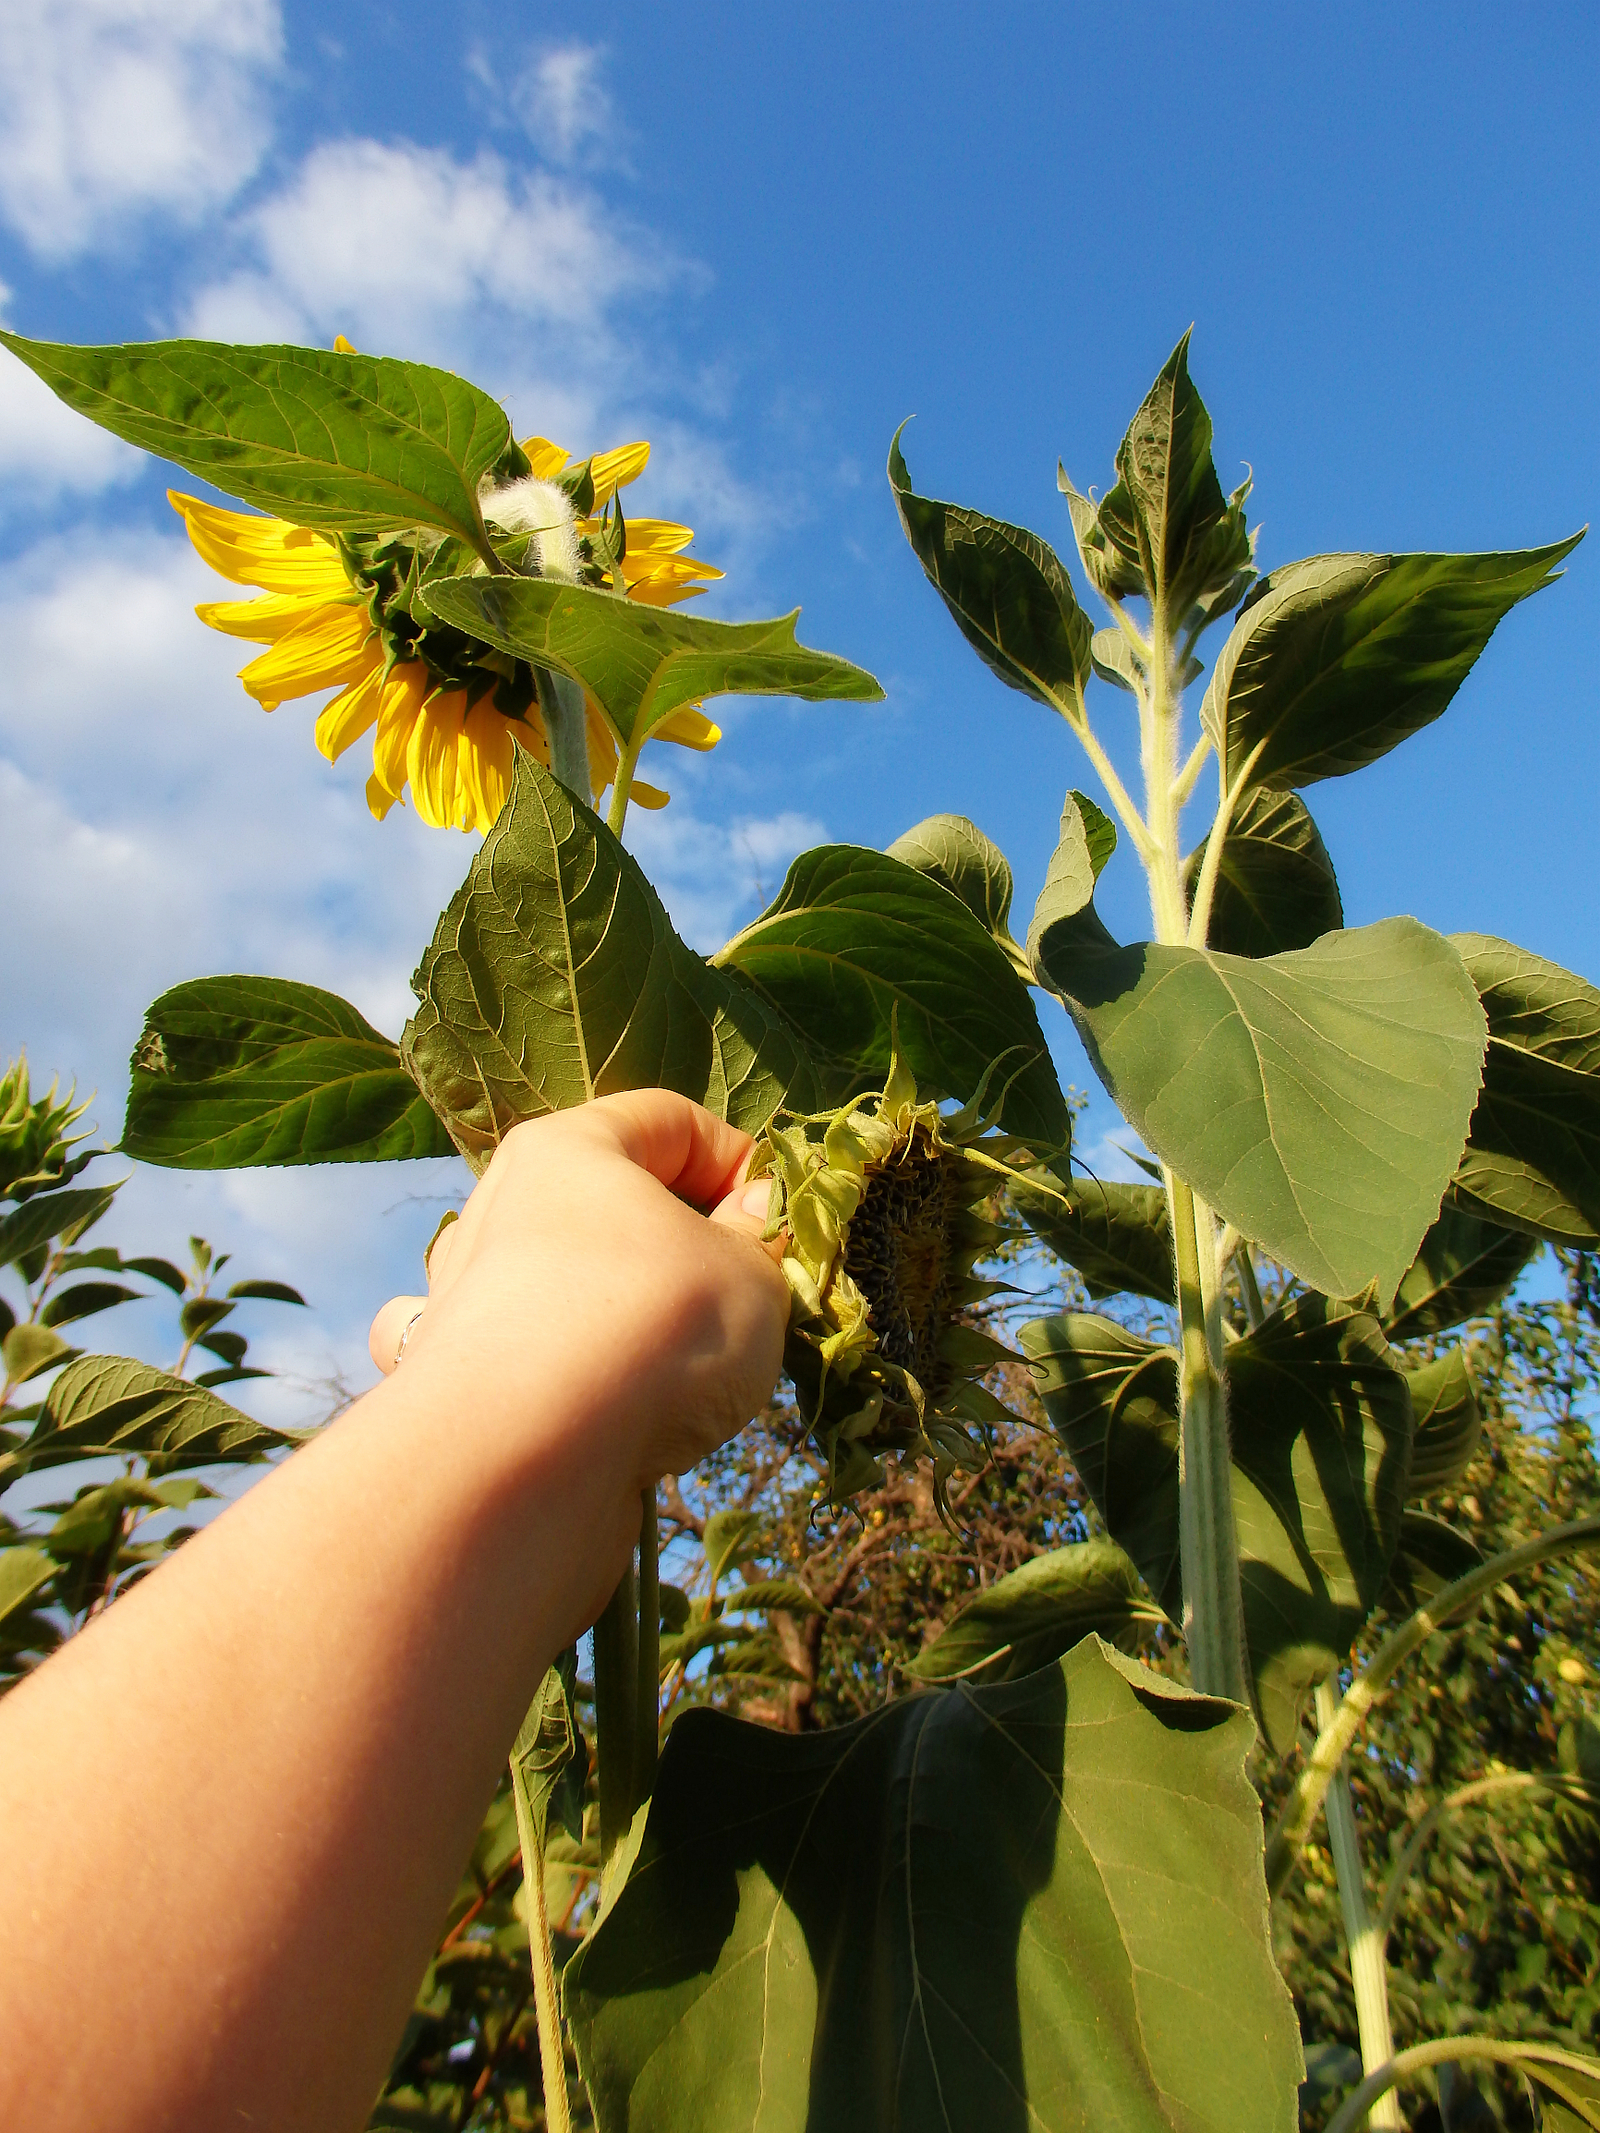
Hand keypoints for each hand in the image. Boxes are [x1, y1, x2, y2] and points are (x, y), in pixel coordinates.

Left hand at [369, 1092, 787, 1536]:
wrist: (522, 1469)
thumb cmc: (650, 1329)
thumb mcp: (751, 1272)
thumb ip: (761, 1240)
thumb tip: (750, 1219)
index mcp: (566, 1151)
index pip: (671, 1119)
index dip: (742, 1163)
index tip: (778, 1229)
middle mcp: (502, 1215)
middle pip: (615, 1207)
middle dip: (690, 1251)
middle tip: (746, 1305)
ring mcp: (470, 1304)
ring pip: (570, 1288)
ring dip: (632, 1320)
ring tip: (687, 1374)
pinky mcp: (460, 1390)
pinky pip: (534, 1367)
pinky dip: (571, 1383)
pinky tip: (606, 1416)